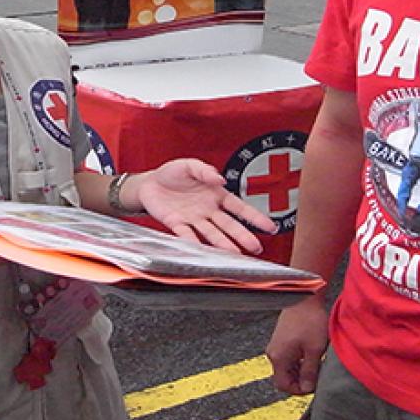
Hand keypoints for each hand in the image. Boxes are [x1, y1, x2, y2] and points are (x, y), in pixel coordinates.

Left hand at [132, 158, 278, 253]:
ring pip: (211, 233)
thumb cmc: (172, 173)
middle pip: (228, 225)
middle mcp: (208, 210)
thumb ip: (204, 170)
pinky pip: (186, 234)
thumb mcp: (189, 165)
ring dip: (223, 243)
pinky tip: (201, 249)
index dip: (254, 217)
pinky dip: (192, 240)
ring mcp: (194, 219)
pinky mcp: (177, 224)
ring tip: (235, 254)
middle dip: (242, 236)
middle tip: (256, 248)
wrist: (149, 184)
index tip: (270, 227)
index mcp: (215, 195)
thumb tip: (219, 179)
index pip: (239, 207)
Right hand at [266, 295, 328, 394]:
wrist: (304, 297)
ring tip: (316, 362)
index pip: (283, 385)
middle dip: (300, 380)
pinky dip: (298, 360)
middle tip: (317, 375)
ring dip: (300, 370)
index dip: (298, 390)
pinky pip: (287, 357)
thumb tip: (307, 388)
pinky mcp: (281, 338)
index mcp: (279, 358)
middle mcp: (273, 352)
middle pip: (284, 377)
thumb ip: (310, 372)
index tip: (313, 385)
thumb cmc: (309, 321)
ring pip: (286, 367)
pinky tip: (310, 353)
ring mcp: (276, 345)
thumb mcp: (314, 350)